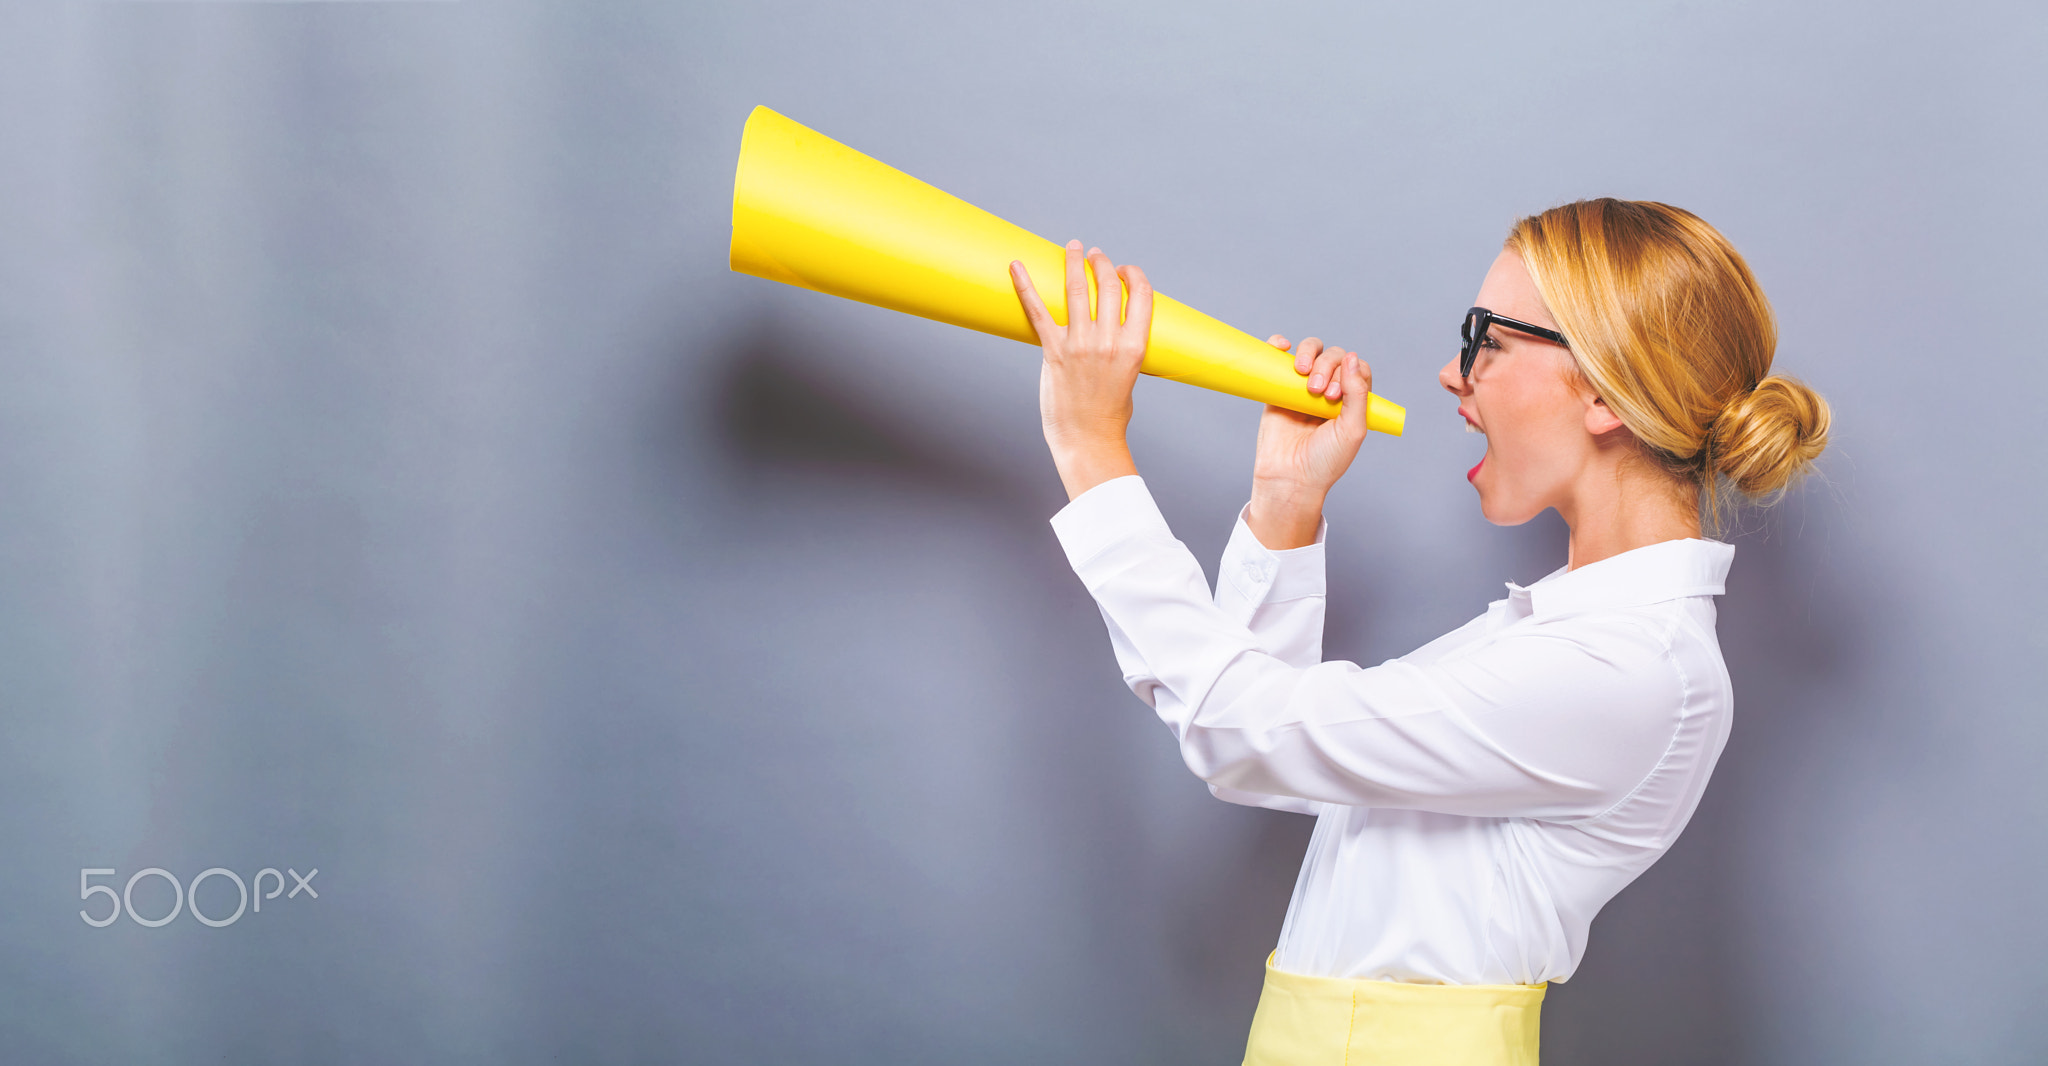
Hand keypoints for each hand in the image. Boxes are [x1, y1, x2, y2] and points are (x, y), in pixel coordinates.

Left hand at [1011, 240, 1155, 499]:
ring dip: (1074, 262)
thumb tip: (1115, 323)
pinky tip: (1017, 265)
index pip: (1140, 295)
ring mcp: (1079, 345)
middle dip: (1103, 263)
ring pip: (1076, 289)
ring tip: (1073, 247)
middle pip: (1107, 286)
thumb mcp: (1130, 374)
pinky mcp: (1053, 351)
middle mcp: (1108, 341)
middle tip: (1096, 254)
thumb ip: (1124, 345)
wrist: (1087, 438)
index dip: (1133, 275)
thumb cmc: (1110, 411)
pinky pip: (1037, 310)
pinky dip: (1025, 284)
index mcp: (1134, 346)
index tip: (1124, 269)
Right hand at [1244, 335, 1374, 548]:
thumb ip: (1357, 394)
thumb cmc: (1324, 460)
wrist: (1289, 477)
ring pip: (1312, 351)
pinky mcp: (1278, 388)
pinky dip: (1279, 344)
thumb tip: (1351, 357)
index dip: (1349, 373)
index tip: (1336, 396)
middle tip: (1318, 392)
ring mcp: (1303, 387)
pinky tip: (1282, 346)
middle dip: (1327, 367)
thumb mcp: (1352, 429)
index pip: (1357, 368)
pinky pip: (1280, 357)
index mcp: (1352, 400)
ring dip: (1308, 353)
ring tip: (1301, 373)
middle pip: (1335, 356)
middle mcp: (1330, 389)